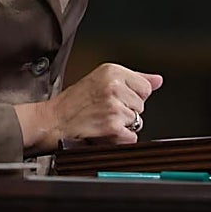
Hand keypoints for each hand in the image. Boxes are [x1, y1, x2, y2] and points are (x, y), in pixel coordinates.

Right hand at [15, 63, 162, 154]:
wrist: (52, 121)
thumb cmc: (74, 103)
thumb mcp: (101, 79)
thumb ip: (134, 79)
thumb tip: (158, 80)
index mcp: (113, 71)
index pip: (145, 87)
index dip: (131, 97)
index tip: (115, 99)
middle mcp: (114, 86)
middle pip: (142, 105)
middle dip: (127, 111)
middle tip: (104, 110)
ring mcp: (114, 106)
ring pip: (137, 121)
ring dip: (122, 125)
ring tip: (102, 120)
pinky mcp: (112, 126)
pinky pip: (131, 137)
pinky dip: (120, 140)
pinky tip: (104, 132)